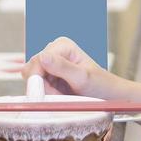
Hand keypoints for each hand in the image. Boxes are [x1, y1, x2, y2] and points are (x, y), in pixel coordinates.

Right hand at [21, 36, 140, 103]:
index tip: (43, 95)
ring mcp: (51, 64)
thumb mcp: (82, 78)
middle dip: (42, 86)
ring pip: (34, 80)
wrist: (108, 95)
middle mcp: (54, 51)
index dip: (37, 78)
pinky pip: (39, 87)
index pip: (37, 60)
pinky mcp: (49, 76)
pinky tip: (60, 94)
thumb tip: (43, 56)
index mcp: (62, 45)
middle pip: (32, 70)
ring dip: (45, 91)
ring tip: (63, 94)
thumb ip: (62, 67)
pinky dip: (47, 94)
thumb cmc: (100, 85)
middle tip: (58, 95)